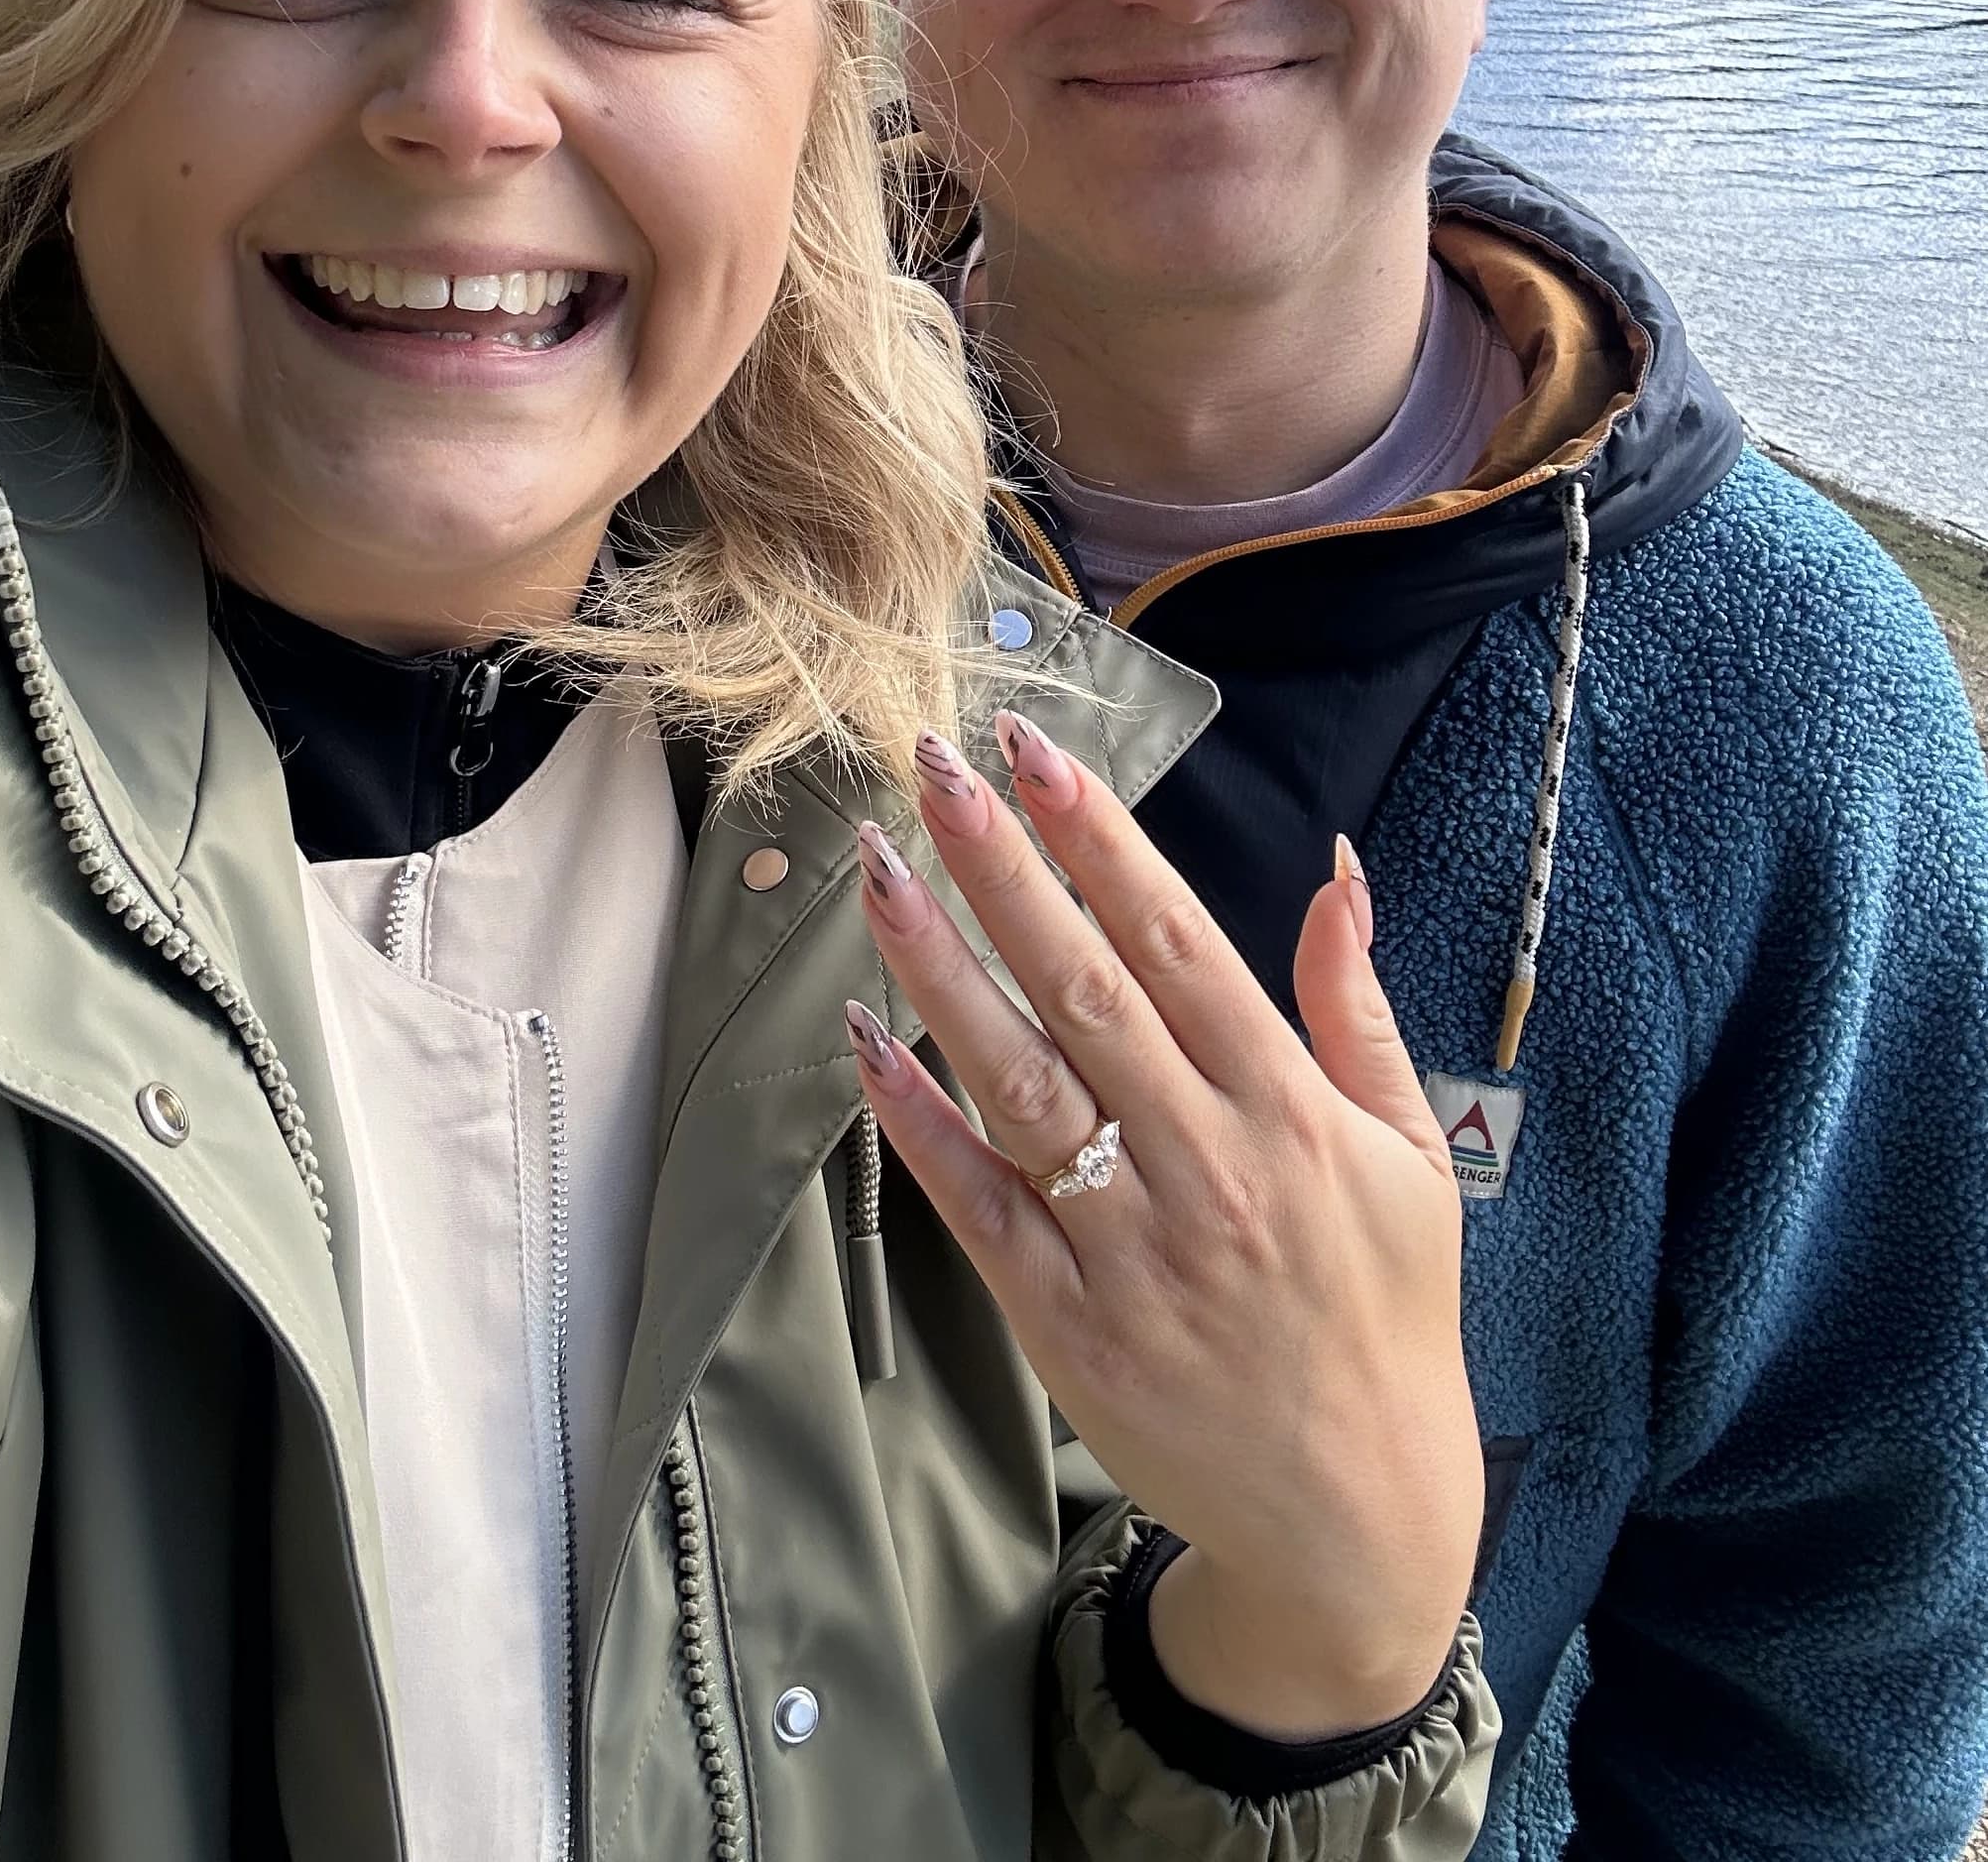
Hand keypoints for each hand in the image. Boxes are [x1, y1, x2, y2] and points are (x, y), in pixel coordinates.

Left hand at [844, 710, 1481, 1744]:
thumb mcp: (1409, 1155)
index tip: (1038, 753)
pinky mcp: (1067, 1325)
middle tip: (931, 764)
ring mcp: (1130, 1250)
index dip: (1102, 841)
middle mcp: (1207, 1168)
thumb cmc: (1385, 1317)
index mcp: (1290, 1114)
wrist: (1356, 1521)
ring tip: (876, 869)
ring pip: (1017, 1083)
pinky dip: (920, 1121)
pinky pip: (979, 1205)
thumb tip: (1335, 869)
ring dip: (937, 969)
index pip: (1178, 944)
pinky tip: (864, 1041)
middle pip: (1083, 990)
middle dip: (1001, 867)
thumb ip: (1357, 1008)